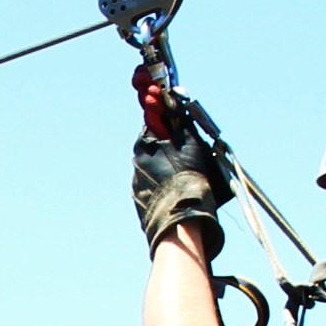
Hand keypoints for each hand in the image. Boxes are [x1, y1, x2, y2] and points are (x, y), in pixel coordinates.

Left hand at [132, 130, 231, 257]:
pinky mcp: (140, 201)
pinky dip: (164, 185)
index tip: (179, 127)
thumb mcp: (190, 143)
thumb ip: (181, 123)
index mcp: (143, 146)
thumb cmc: (187, 177)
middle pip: (154, 147)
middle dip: (169, 147)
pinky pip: (153, 186)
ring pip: (154, 168)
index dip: (168, 123)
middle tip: (188, 156)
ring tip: (184, 178)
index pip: (153, 124)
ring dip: (166, 168)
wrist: (182, 217)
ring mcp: (136, 183)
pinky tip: (177, 191)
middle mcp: (135, 163)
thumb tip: (175, 107)